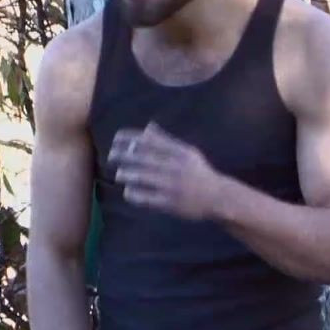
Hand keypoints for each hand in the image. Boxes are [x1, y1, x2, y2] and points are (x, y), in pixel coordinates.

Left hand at [108, 122, 223, 220]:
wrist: (218, 197)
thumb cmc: (199, 172)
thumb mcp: (188, 152)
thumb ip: (167, 140)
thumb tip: (148, 126)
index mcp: (179, 152)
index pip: (151, 141)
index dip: (131, 138)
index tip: (117, 138)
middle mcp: (176, 167)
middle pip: (144, 158)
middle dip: (124, 156)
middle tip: (110, 155)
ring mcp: (173, 186)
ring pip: (144, 178)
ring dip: (128, 174)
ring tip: (119, 174)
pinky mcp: (171, 203)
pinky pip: (149, 198)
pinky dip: (136, 195)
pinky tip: (128, 192)